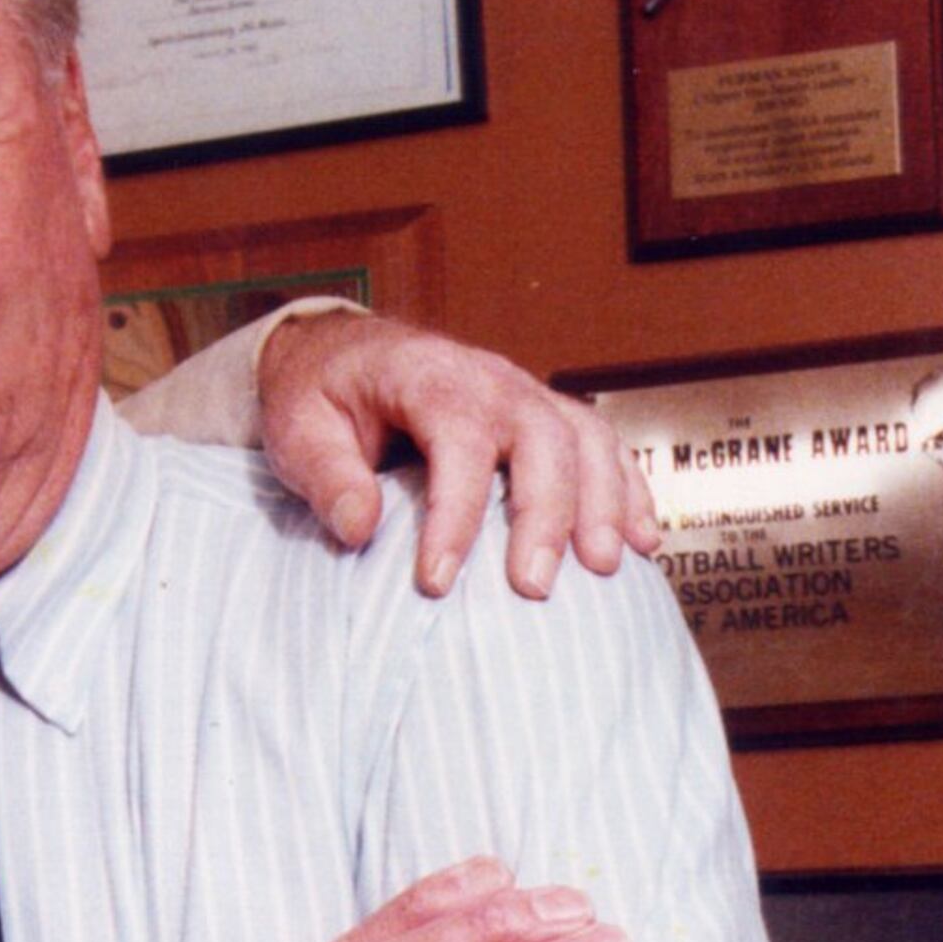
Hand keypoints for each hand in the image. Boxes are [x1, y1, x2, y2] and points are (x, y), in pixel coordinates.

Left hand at [255, 312, 662, 599]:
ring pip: (586, 440)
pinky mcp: (546, 415)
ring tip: (606, 567)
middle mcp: (491, 380)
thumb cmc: (320, 396)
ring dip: (603, 503)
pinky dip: (629, 490)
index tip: (436, 582)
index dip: (453, 515)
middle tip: (531, 587)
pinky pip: (603, 446)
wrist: (342, 354)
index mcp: (428, 376)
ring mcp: (527, 394)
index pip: (457, 442)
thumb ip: (326, 476)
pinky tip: (643, 541)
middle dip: (543, 516)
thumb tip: (359, 529)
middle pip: (540, 440)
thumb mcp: (298, 429)